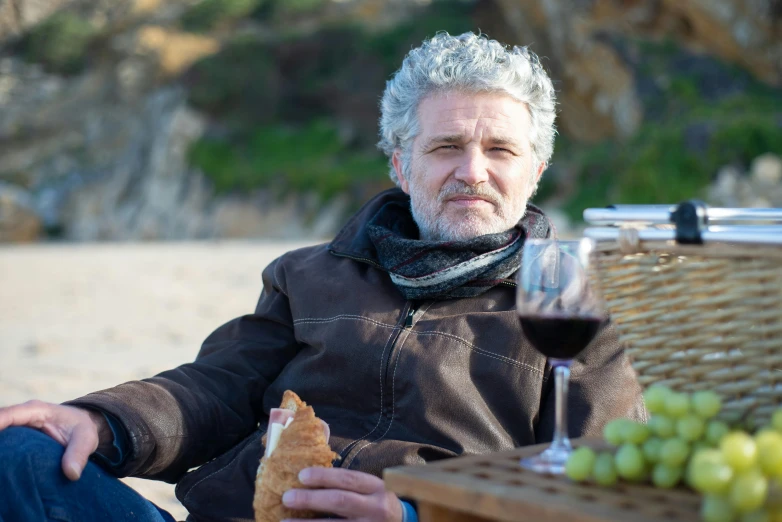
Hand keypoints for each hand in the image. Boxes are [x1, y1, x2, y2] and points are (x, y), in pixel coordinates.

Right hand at [0, 400, 106, 480]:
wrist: (82, 427)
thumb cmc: (82, 429)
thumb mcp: (86, 439)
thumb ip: (79, 453)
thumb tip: (71, 473)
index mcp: (36, 410)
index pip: (9, 414)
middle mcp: (21, 416)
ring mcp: (15, 427)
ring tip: (0, 465)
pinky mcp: (14, 438)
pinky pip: (2, 443)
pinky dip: (1, 451)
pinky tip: (2, 466)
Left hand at [281, 467, 403, 521]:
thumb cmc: (378, 503)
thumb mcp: (371, 488)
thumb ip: (347, 481)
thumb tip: (314, 459)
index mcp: (375, 487)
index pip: (349, 479)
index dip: (324, 476)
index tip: (301, 475)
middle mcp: (375, 507)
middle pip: (340, 501)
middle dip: (312, 499)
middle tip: (287, 497)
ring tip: (285, 521)